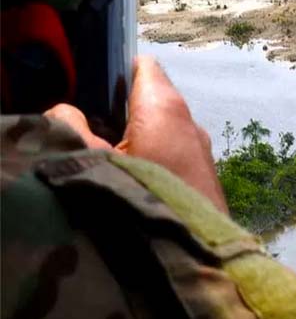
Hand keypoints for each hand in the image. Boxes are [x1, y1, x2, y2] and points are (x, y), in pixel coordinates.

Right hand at [44, 56, 226, 211]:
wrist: (193, 252)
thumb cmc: (141, 198)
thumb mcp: (89, 160)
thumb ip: (69, 126)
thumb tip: (66, 112)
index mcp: (164, 106)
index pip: (143, 67)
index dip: (115, 72)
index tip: (92, 91)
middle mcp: (190, 123)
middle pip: (151, 101)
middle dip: (121, 112)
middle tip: (92, 133)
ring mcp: (202, 152)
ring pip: (164, 132)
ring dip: (138, 141)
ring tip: (112, 163)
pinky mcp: (206, 178)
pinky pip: (175, 157)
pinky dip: (155, 162)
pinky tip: (136, 185)